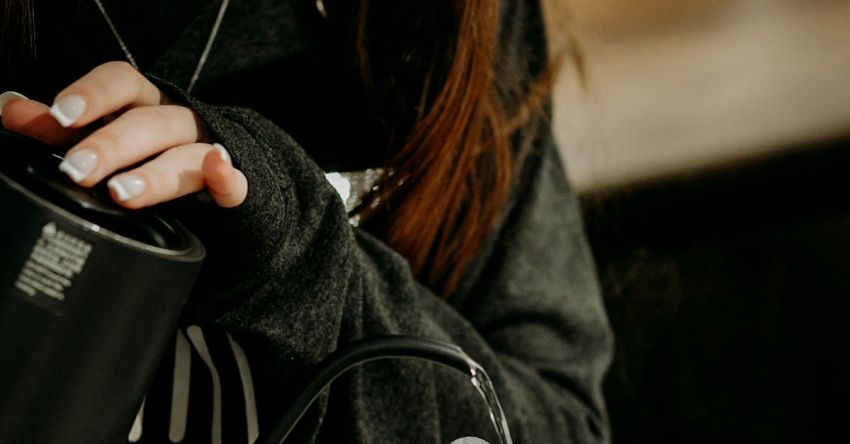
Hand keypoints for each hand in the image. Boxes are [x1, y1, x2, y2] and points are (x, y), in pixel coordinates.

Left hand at [0, 61, 247, 207]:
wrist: (216, 178)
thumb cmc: (150, 154)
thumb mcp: (102, 135)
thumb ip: (59, 127)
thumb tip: (11, 109)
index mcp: (145, 103)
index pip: (123, 82)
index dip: (93, 94)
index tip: (61, 116)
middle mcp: (178, 121)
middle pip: (150, 123)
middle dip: (112, 145)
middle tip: (78, 170)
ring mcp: (208, 152)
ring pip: (187, 155)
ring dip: (156, 173)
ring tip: (122, 193)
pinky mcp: (231, 188)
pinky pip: (236, 183)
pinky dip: (228, 176)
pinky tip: (218, 168)